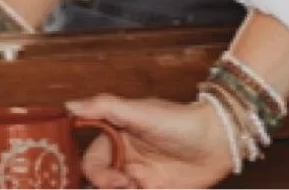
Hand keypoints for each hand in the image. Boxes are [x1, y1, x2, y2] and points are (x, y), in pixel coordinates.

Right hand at [67, 94, 233, 188]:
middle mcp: (128, 159)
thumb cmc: (180, 121)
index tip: (116, 179)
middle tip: (131, 186)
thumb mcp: (141, 112)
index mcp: (121, 138)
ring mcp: (142, 178)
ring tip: (144, 188)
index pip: (93, 161)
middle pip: (102, 182)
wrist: (219, 140)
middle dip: (111, 187)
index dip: (98, 173)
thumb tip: (70, 106)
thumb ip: (106, 108)